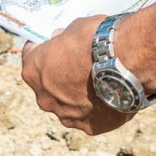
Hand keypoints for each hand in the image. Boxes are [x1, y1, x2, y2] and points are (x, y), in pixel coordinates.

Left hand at [20, 15, 136, 135]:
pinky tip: (111, 93)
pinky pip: (89, 116)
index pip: (30, 56)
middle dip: (60, 74)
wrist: (126, 64)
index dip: (43, 48)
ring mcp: (65, 115)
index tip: (54, 43)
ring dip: (78, 94)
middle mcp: (44, 98)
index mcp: (33, 70)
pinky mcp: (88, 127)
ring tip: (101, 80)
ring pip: (68, 104)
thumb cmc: (97, 41)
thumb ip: (65, 39)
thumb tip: (65, 42)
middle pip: (48, 85)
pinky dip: (97, 107)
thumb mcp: (75, 28)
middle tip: (80, 63)